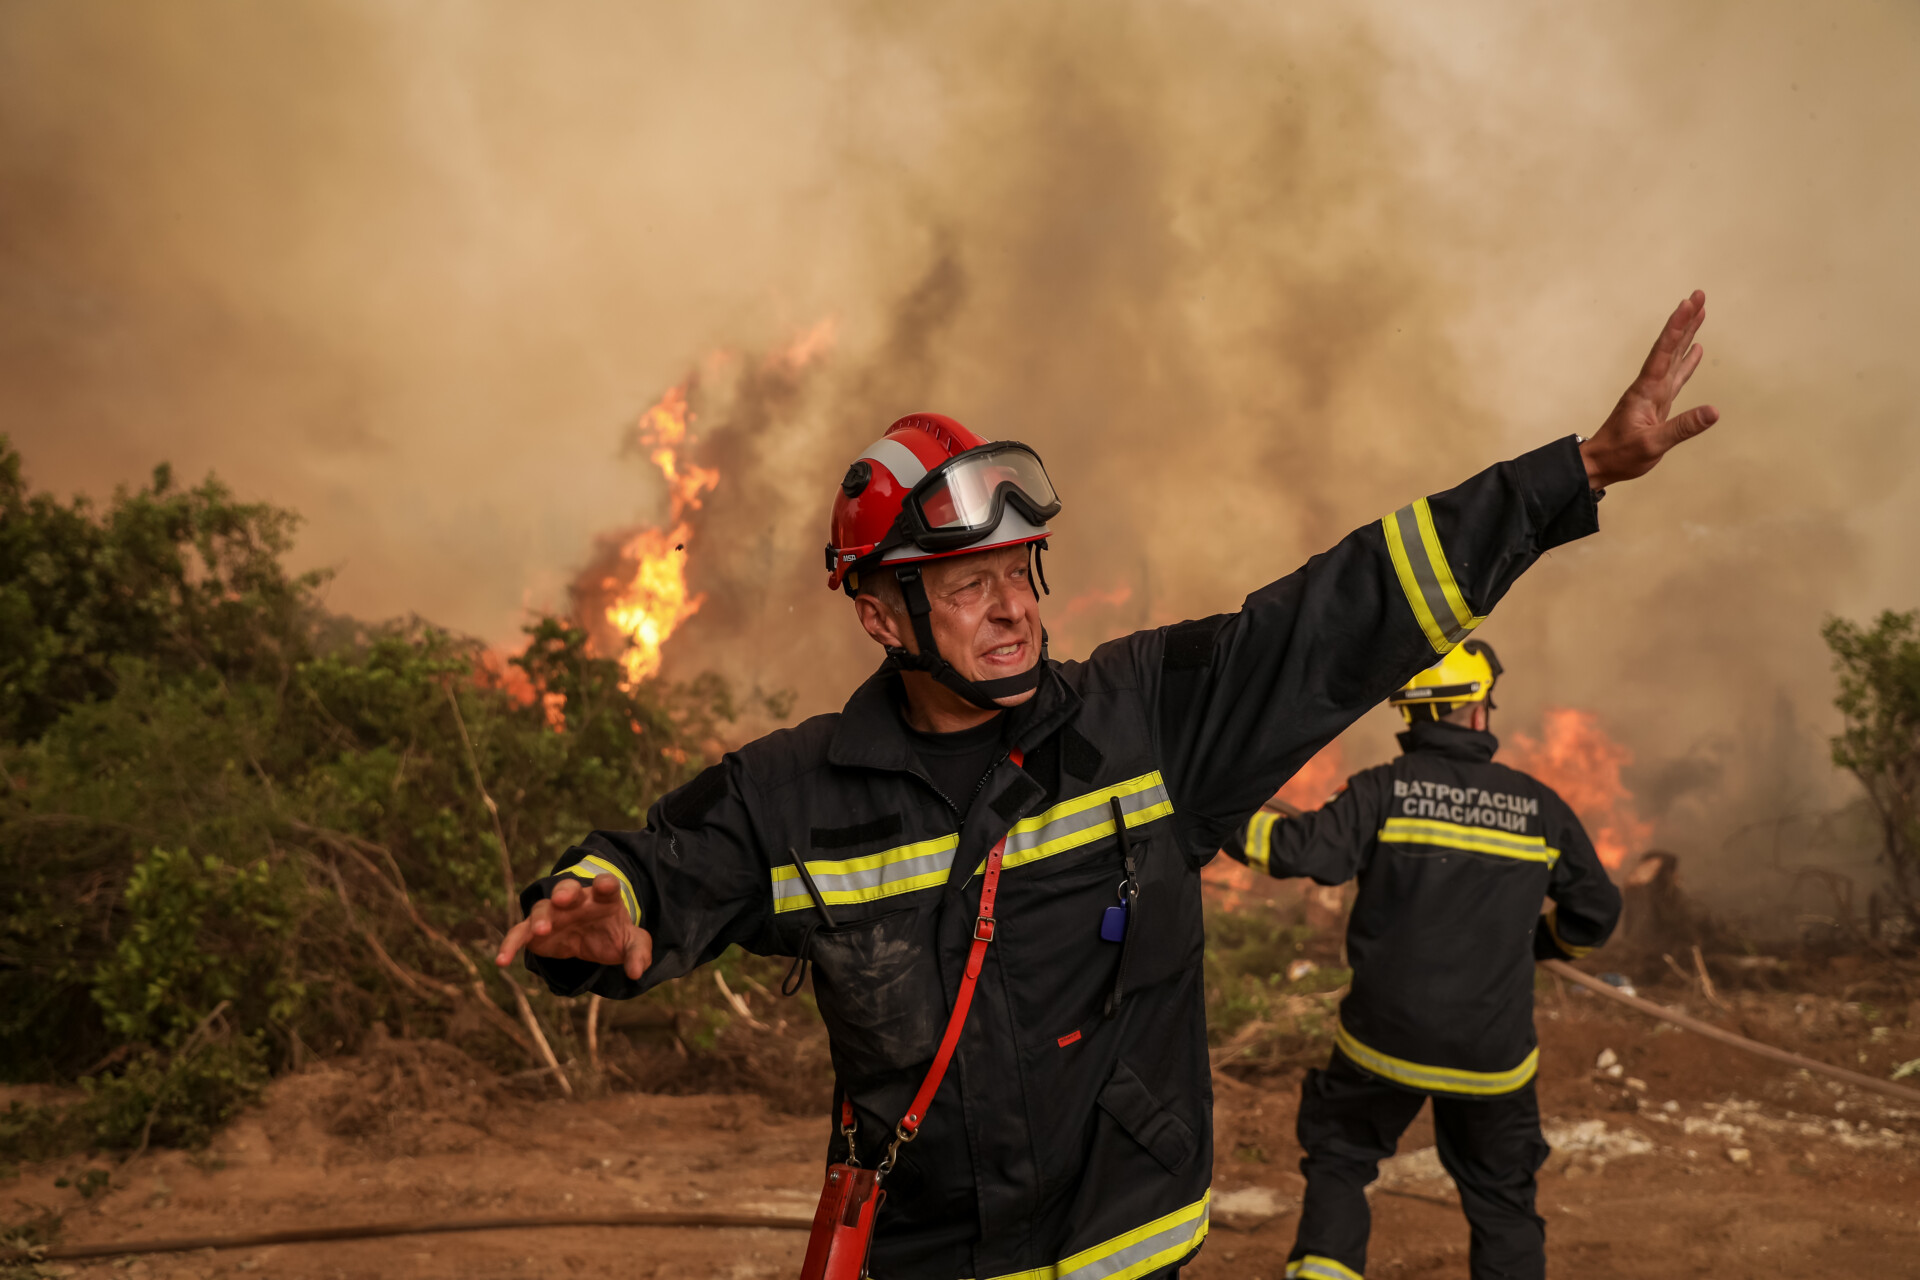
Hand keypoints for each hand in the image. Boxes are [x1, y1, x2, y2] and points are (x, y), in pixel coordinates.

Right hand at [495, 874, 652, 980]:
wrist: (594, 938)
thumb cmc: (613, 934)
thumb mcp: (632, 943)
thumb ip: (638, 953)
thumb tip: (636, 973)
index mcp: (603, 897)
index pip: (606, 885)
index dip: (606, 884)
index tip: (605, 886)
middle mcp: (576, 900)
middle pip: (568, 888)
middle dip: (565, 892)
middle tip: (562, 899)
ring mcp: (554, 913)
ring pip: (542, 908)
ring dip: (540, 917)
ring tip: (541, 930)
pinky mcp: (535, 931)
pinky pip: (519, 934)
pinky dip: (509, 945)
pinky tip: (502, 960)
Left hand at [1580, 290, 1720, 488]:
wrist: (1600, 463)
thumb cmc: (1620, 455)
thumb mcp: (1652, 445)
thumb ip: (1682, 428)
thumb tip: (1714, 411)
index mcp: (1647, 391)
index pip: (1664, 352)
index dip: (1677, 327)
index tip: (1689, 303)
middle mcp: (1650, 386)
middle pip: (1670, 347)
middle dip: (1685, 321)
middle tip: (1699, 295)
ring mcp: (1654, 393)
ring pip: (1674, 357)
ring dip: (1687, 334)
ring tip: (1700, 312)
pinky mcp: (1657, 402)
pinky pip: (1676, 376)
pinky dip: (1687, 361)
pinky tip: (1695, 349)